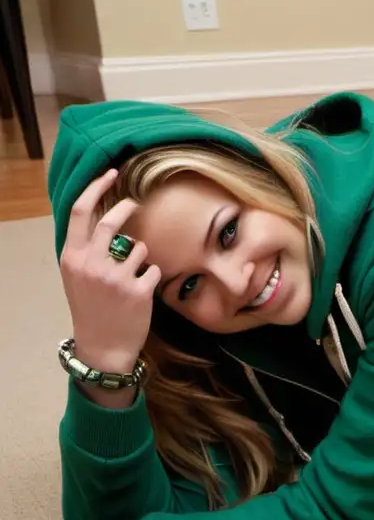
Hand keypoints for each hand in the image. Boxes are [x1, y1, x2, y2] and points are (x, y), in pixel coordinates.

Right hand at [58, 169, 160, 375]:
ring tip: (131, 278)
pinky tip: (141, 293)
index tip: (111, 174)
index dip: (96, 188)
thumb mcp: (77, 276)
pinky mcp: (139, 289)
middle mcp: (91, 263)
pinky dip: (152, 277)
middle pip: (112, 220)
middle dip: (126, 207)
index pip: (80, 211)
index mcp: (72, 257)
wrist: (103, 345)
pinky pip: (154, 268)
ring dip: (141, 256)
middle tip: (135, 203)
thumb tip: (104, 216)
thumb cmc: (92, 307)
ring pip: (139, 246)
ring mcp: (115, 276)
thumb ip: (87, 248)